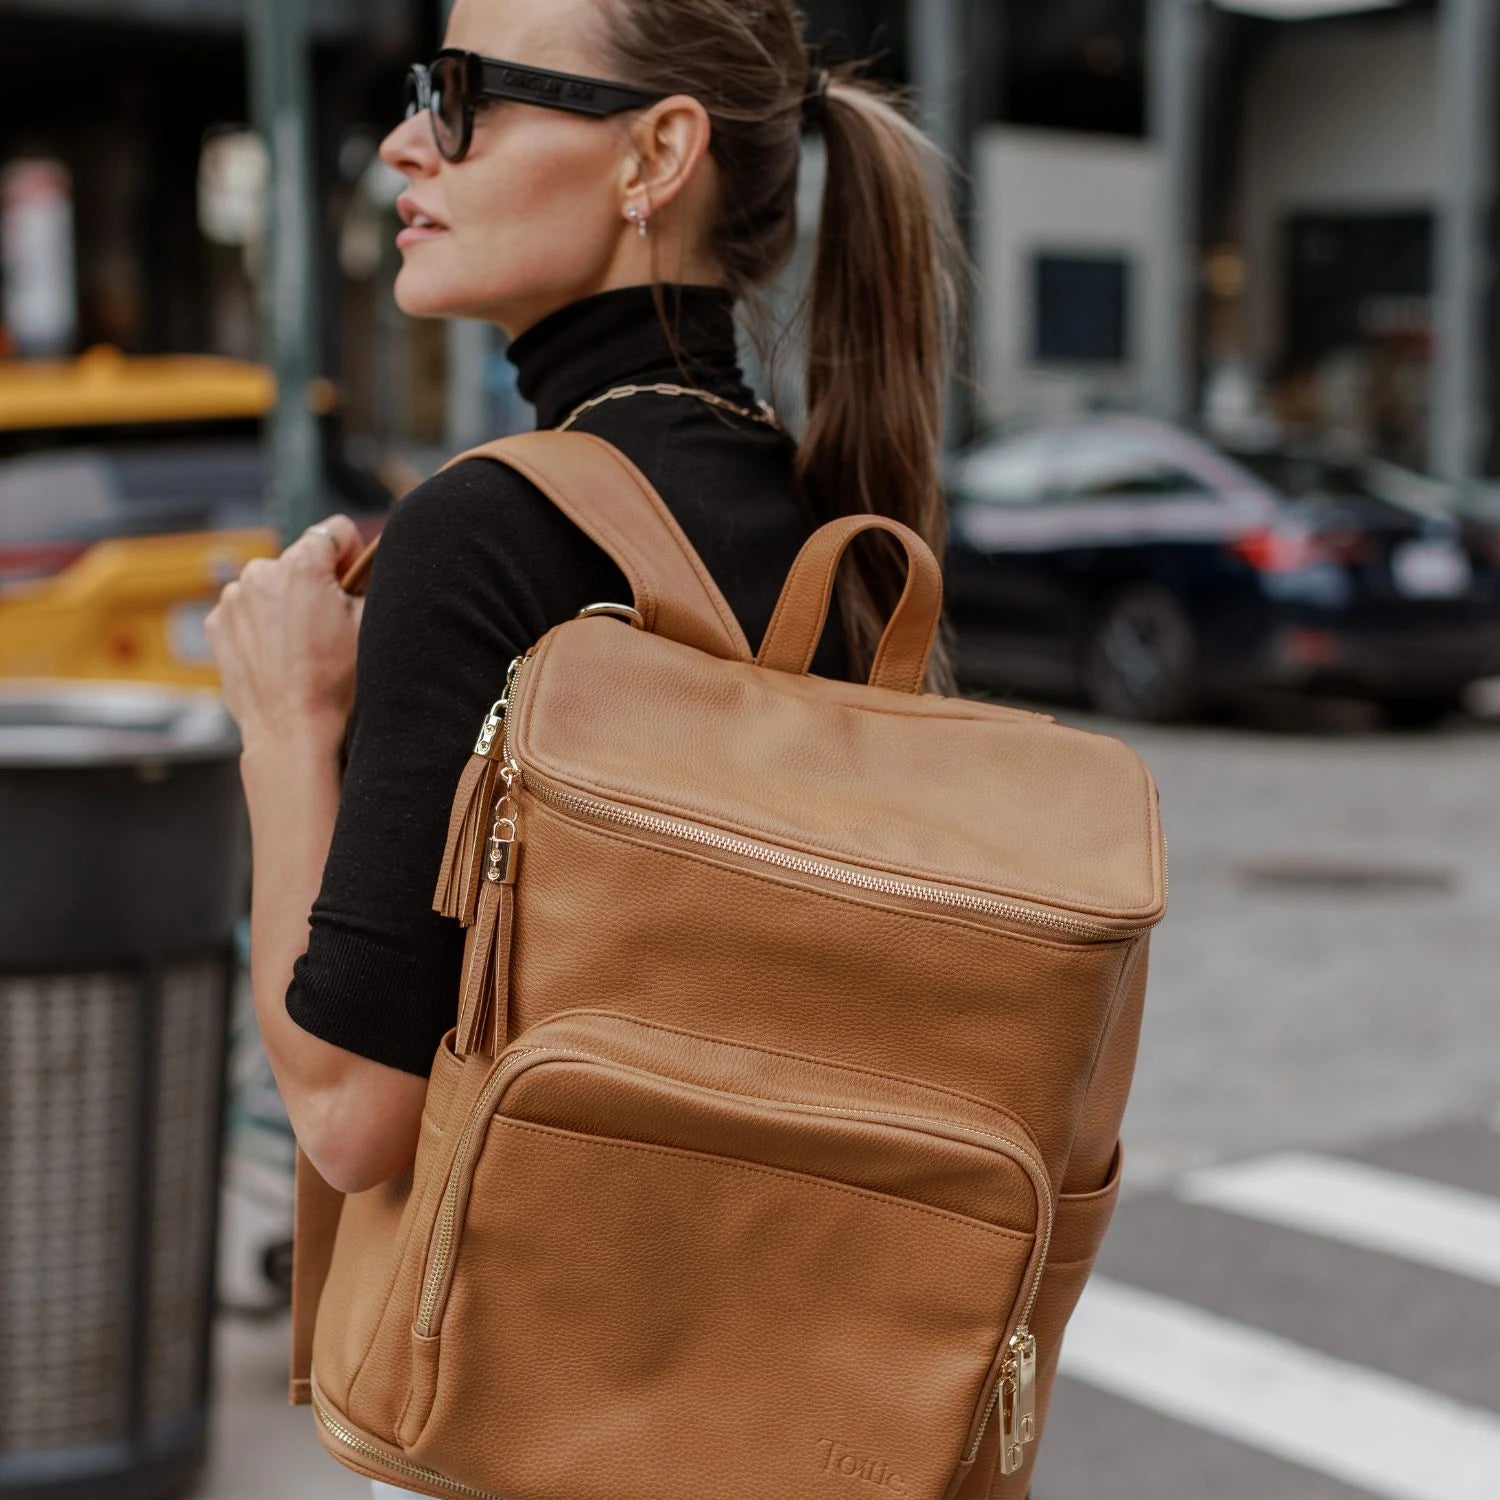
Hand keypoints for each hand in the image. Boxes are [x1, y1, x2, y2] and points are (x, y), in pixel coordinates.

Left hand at [206, 516, 366, 753]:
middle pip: (300, 560)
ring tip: (302, 647)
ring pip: (272, 586)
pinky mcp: (217, 626)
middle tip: (328, 628)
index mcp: (301, 564)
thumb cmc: (337, 682)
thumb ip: (371, 579)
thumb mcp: (372, 623)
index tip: (353, 589)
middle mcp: (259, 573)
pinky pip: (248, 611)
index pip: (337, 530)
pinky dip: (262, 626)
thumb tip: (366, 565)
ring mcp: (232, 600)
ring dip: (286, 605)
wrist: (292, 731)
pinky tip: (278, 657)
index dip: (353, 558)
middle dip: (316, 584)